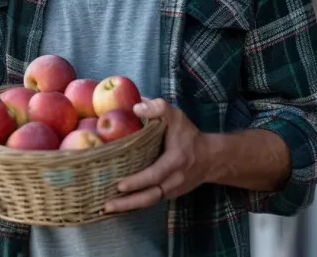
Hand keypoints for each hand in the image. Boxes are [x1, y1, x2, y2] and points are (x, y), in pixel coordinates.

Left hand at [104, 98, 210, 212]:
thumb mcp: (176, 116)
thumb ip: (158, 108)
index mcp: (175, 161)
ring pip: (149, 202)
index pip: (155, 175)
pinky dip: (135, 205)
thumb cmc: (189, 135)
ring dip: (128, 207)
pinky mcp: (168, 193)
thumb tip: (135, 108)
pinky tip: (118, 205)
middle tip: (106, 206)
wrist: (210, 158)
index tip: (120, 185)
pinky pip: (150, 201)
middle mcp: (174, 180)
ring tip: (107, 209)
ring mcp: (171, 189)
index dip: (138, 181)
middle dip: (128, 202)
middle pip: (150, 196)